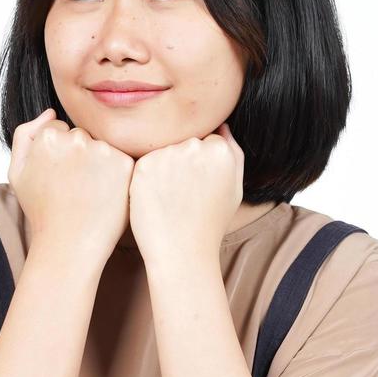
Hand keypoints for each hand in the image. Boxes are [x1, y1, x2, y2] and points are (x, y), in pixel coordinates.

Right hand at [9, 108, 134, 263]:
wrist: (68, 243)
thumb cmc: (41, 210)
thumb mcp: (17, 172)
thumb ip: (25, 135)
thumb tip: (50, 112)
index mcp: (49, 137)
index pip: (58, 130)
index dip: (58, 155)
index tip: (58, 177)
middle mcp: (76, 138)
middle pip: (81, 136)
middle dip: (79, 156)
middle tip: (74, 187)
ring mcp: (103, 150)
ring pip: (102, 146)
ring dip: (98, 163)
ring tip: (89, 192)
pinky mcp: (125, 164)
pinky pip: (120, 159)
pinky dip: (115, 174)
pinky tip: (104, 194)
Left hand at [128, 121, 243, 267]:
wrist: (182, 251)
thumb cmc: (210, 222)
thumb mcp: (234, 187)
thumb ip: (233, 152)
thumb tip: (221, 125)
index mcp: (220, 150)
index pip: (206, 138)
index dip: (199, 163)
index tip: (197, 184)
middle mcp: (194, 146)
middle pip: (183, 141)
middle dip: (181, 161)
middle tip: (181, 193)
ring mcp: (167, 155)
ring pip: (162, 150)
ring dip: (162, 167)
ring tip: (168, 198)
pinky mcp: (143, 166)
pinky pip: (143, 162)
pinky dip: (146, 178)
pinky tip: (154, 199)